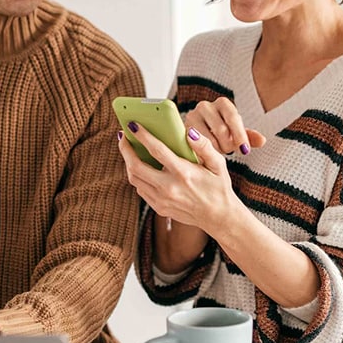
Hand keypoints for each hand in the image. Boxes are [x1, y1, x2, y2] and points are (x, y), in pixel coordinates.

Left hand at [117, 121, 243, 233]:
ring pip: (134, 179)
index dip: (143, 136)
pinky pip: (140, 189)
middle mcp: (169, 188)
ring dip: (128, 162)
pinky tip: (139, 165)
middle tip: (123, 135)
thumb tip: (188, 131)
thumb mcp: (218, 164)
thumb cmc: (219, 187)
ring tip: (128, 148)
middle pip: (136, 166)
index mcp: (184, 173)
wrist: (218, 217)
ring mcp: (162, 200)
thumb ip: (204, 146)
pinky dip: (137, 176)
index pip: (157, 150)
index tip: (133, 125)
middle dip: (126, 149)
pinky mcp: (159, 208)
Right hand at [184, 98, 265, 154]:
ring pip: (207, 138)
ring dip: (215, 149)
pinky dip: (203, 151)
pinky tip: (207, 154)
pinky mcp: (182, 128)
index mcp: (223, 103)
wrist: (198, 135)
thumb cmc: (221, 134)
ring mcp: (192, 116)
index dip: (240, 135)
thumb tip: (262, 140)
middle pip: (221, 129)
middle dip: (228, 144)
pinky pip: (195, 143)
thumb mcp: (236, 134)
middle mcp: (205, 105)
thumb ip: (249, 137)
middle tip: (229, 151)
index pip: (233, 117)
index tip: (245, 151)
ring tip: (218, 151)